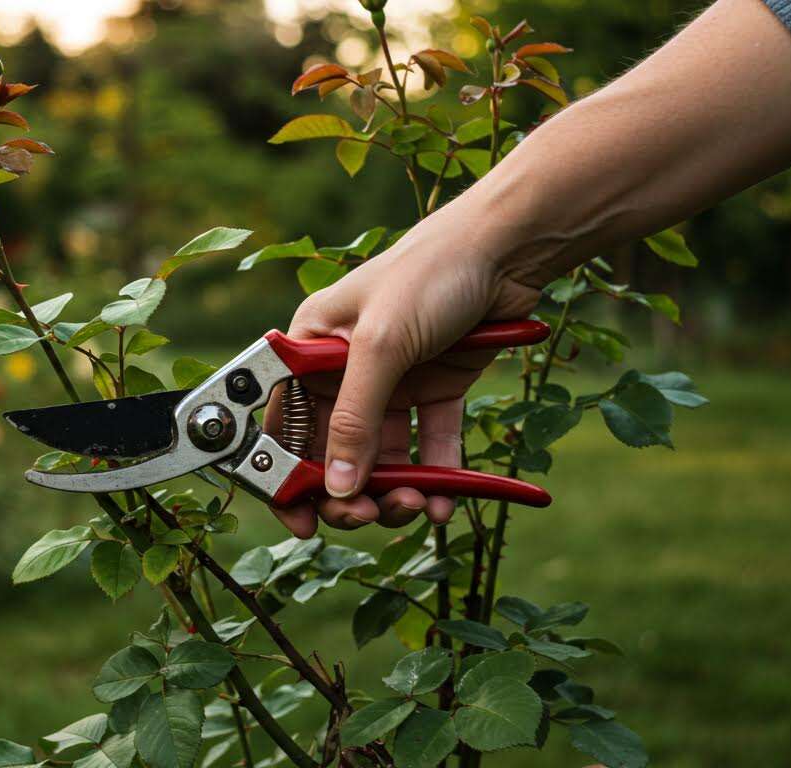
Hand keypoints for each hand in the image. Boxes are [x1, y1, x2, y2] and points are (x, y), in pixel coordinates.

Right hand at [264, 204, 542, 537]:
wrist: (506, 249)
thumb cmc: (429, 274)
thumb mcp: (380, 347)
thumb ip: (354, 419)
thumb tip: (336, 488)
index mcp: (311, 348)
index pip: (284, 423)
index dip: (286, 474)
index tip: (301, 521)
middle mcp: (346, 369)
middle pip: (334, 450)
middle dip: (348, 491)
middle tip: (369, 516)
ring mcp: (393, 382)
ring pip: (383, 457)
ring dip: (395, 490)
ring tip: (416, 506)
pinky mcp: (436, 388)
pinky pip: (429, 445)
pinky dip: (435, 478)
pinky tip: (443, 502)